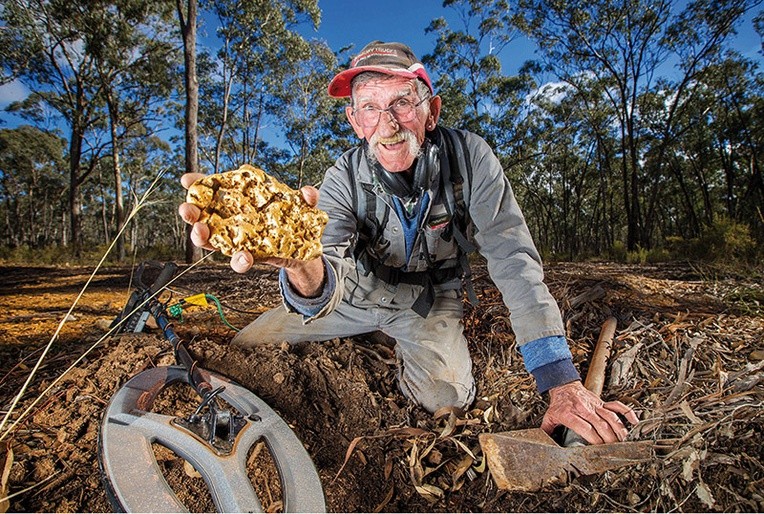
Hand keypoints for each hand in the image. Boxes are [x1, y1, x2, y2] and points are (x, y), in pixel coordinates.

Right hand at [178, 173, 323, 292]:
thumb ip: (305, 198)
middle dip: (190, 213)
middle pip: (202, 216)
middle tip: (187, 209)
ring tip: (201, 233)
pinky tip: (245, 257)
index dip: (197, 185)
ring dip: (202, 237)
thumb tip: (309, 193)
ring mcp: (237, 240)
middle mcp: (232, 221)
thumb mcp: (302, 206)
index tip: (187, 180)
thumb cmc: (295, 220)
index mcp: (239, 201)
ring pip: (211, 241)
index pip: (213, 190)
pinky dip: (240, 260)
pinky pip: (238, 261)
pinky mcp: (248, 258)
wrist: (304, 251)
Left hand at [541, 381, 638, 444]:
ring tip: (624, 441)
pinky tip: (634, 422)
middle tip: (614, 450)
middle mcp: (584, 409)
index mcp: (570, 414)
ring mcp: (595, 405)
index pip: (585, 428)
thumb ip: (547, 430)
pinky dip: (627, 413)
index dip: (594, 439)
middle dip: (609, 439)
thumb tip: (543, 443)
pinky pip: (617, 406)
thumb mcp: (549, 417)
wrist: (564, 385)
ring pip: (610, 417)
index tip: (599, 449)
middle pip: (600, 425)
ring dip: (619, 430)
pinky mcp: (602, 402)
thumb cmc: (558, 403)